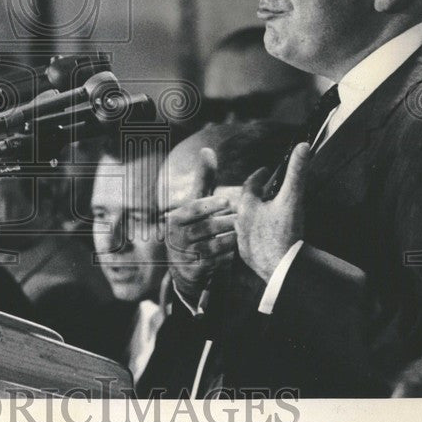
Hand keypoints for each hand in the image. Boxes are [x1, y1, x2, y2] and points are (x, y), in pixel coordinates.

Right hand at [165, 148, 236, 301]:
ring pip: (215, 246)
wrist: (183, 265)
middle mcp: (176, 237)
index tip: (228, 201)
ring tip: (245, 233)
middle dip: (227, 223)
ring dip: (232, 239)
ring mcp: (185, 255)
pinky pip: (218, 263)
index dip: (211, 204)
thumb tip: (207, 149)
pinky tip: (239, 250)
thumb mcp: (195, 203)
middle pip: (208, 227)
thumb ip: (203, 179)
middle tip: (245, 219)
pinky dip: (230, 256)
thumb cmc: (194, 225)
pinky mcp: (194, 272)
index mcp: (176, 218)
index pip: (193, 209)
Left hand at [236, 142, 309, 281]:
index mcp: (247, 206)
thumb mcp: (292, 199)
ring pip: (246, 223)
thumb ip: (296, 172)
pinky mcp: (247, 256)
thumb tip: (303, 147)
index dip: (259, 176)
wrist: (281, 268)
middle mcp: (240, 222)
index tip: (265, 171)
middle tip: (267, 192)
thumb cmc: (285, 231)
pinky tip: (265, 237)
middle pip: (246, 204)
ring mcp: (242, 241)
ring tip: (266, 214)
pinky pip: (249, 241)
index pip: (250, 185)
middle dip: (256, 197)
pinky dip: (256, 235)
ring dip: (255, 217)